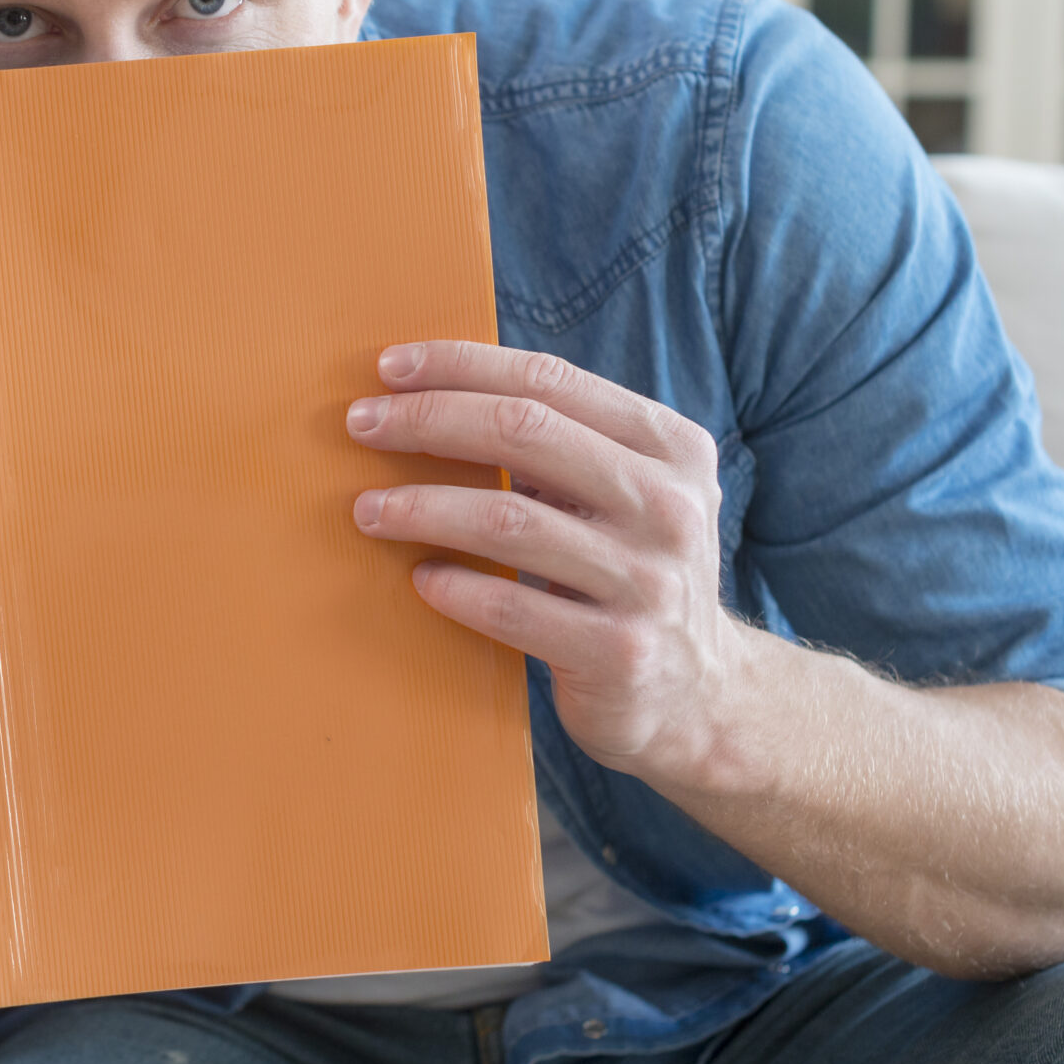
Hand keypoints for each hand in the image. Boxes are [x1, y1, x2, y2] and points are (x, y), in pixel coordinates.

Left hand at [346, 340, 740, 785]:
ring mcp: (649, 582)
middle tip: (360, 425)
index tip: (389, 368)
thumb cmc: (633, 575)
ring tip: (367, 509)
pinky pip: (513, 608)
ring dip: (422, 507)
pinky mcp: (619, 653)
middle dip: (428, 420)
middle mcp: (670, 505)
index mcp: (671, 447)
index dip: (461, 366)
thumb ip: (567, 443)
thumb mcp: (630, 494)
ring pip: (508, 521)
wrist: (702, 697)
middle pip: (523, 432)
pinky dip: (456, 588)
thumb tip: (435, 390)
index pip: (550, 381)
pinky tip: (420, 578)